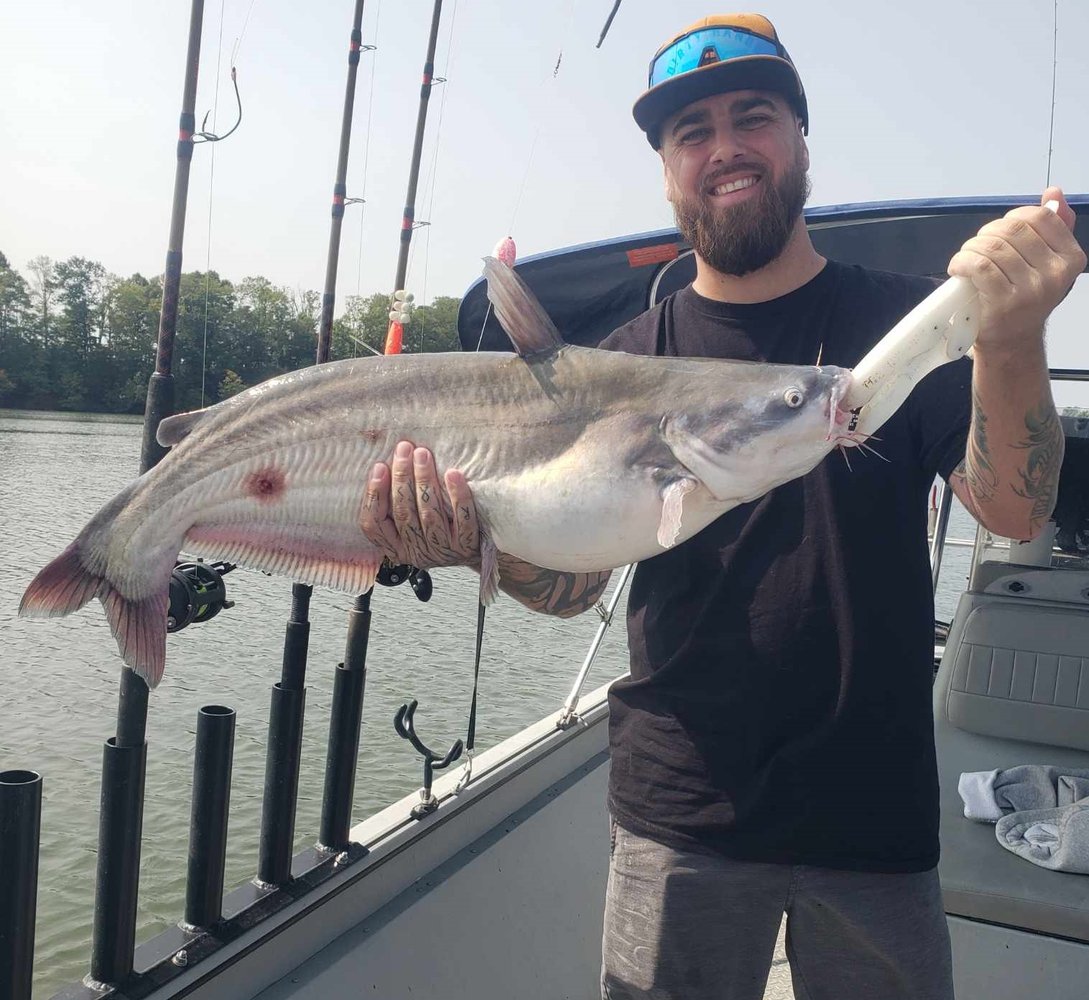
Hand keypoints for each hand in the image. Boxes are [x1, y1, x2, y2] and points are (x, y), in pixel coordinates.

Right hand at [360, 440, 480, 568]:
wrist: (472, 554)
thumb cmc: (435, 528)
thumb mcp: (408, 524)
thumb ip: (395, 503)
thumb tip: (384, 464)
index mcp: (395, 548)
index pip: (374, 524)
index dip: (374, 495)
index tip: (379, 466)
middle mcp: (415, 552)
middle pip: (403, 513)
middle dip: (402, 478)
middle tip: (404, 449)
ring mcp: (441, 550)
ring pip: (429, 514)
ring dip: (425, 481)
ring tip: (423, 455)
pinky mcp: (466, 546)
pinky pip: (462, 521)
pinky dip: (458, 496)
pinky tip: (453, 474)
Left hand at [947, 186, 1085, 356]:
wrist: (1012, 341)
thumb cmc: (1024, 299)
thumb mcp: (1046, 263)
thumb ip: (1053, 227)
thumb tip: (1053, 193)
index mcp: (1070, 259)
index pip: (1041, 218)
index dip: (1013, 217)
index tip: (1000, 231)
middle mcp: (1055, 274)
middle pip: (1013, 229)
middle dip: (987, 233)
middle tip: (978, 247)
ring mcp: (1030, 290)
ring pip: (993, 247)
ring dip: (971, 248)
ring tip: (966, 259)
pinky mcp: (1004, 302)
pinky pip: (979, 266)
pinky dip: (962, 262)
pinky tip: (958, 268)